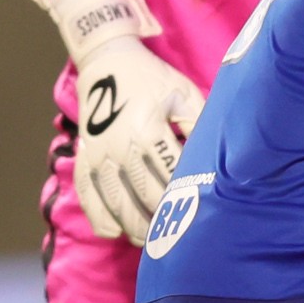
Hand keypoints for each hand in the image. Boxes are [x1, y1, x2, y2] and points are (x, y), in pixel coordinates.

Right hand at [30, 0, 205, 244]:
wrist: (107, 61)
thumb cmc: (152, 79)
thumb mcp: (184, 94)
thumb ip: (199, 125)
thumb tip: (219, 158)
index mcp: (147, 128)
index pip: (170, 175)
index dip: (185, 198)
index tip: (200, 214)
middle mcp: (119, 145)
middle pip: (143, 195)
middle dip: (162, 220)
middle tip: (180, 236)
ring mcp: (98, 155)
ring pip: (115, 204)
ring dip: (134, 226)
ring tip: (152, 240)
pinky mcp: (83, 158)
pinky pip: (88, 197)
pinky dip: (101, 218)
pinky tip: (116, 231)